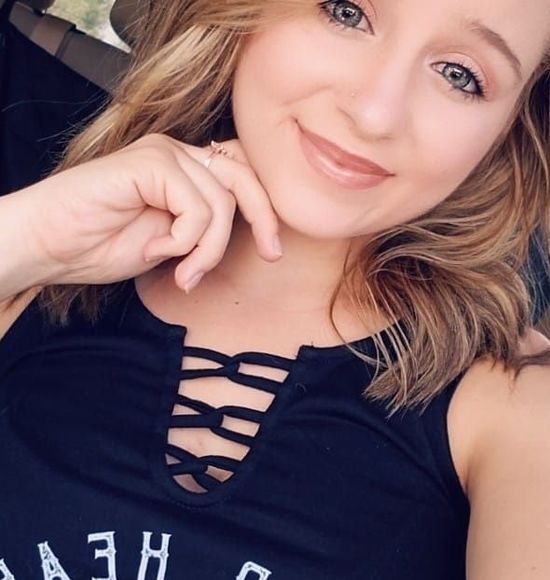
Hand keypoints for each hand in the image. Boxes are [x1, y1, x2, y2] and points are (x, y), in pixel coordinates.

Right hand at [15, 133, 281, 291]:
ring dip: (207, 249)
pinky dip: (183, 240)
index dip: (265, 207)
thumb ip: (204, 228)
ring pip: (221, 201)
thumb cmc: (101, 244)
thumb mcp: (171, 240)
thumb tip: (248, 232)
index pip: (243, 173)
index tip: (272, 248)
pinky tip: (156, 250)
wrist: (47, 245)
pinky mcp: (148, 162)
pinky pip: (194, 206)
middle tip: (270, 255)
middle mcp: (177, 153)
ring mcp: (162, 154)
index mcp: (185, 168)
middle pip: (245, 177)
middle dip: (264, 219)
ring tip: (184, 273)